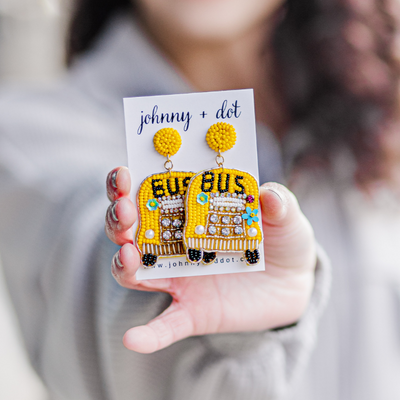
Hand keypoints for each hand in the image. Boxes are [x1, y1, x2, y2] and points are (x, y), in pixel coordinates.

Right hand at [105, 167, 316, 353]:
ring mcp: (179, 278)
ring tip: (130, 254)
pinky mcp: (192, 311)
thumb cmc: (280, 238)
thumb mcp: (285, 216)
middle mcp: (174, 243)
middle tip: (126, 209)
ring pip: (135, 273)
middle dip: (119, 218)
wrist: (290, 282)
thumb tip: (267, 195)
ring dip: (124, 263)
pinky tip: (132, 340)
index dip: (127, 182)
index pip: (148, 193)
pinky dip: (148, 335)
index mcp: (189, 212)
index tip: (124, 172)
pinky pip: (165, 326)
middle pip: (130, 230)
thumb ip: (279, 203)